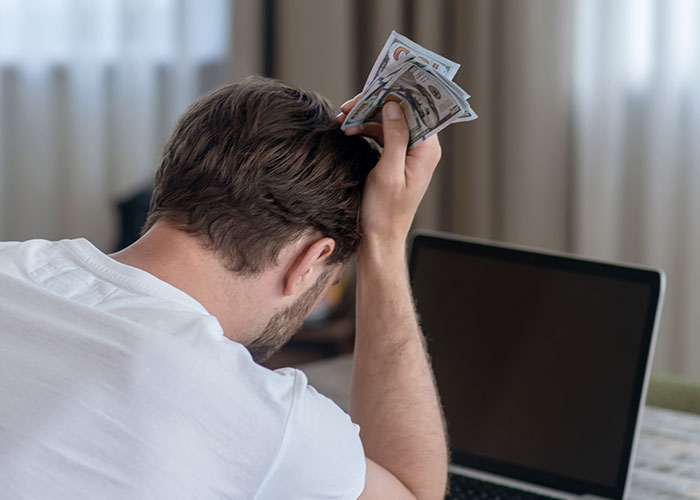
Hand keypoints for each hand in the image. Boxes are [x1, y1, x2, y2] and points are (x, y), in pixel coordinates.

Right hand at [338, 97, 440, 252]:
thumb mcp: (387, 172)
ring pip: (390, 120)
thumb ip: (394, 137)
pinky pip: (383, 133)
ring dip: (367, 117)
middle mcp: (422, 148)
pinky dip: (366, 129)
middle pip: (402, 111)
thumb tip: (394, 106)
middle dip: (376, 104)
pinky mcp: (396, 158)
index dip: (397, 93)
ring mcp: (409, 153)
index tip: (376, 85)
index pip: (417, 109)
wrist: (378, 238)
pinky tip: (350, 130)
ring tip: (343, 120)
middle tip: (350, 106)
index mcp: (427, 150)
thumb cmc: (384, 212)